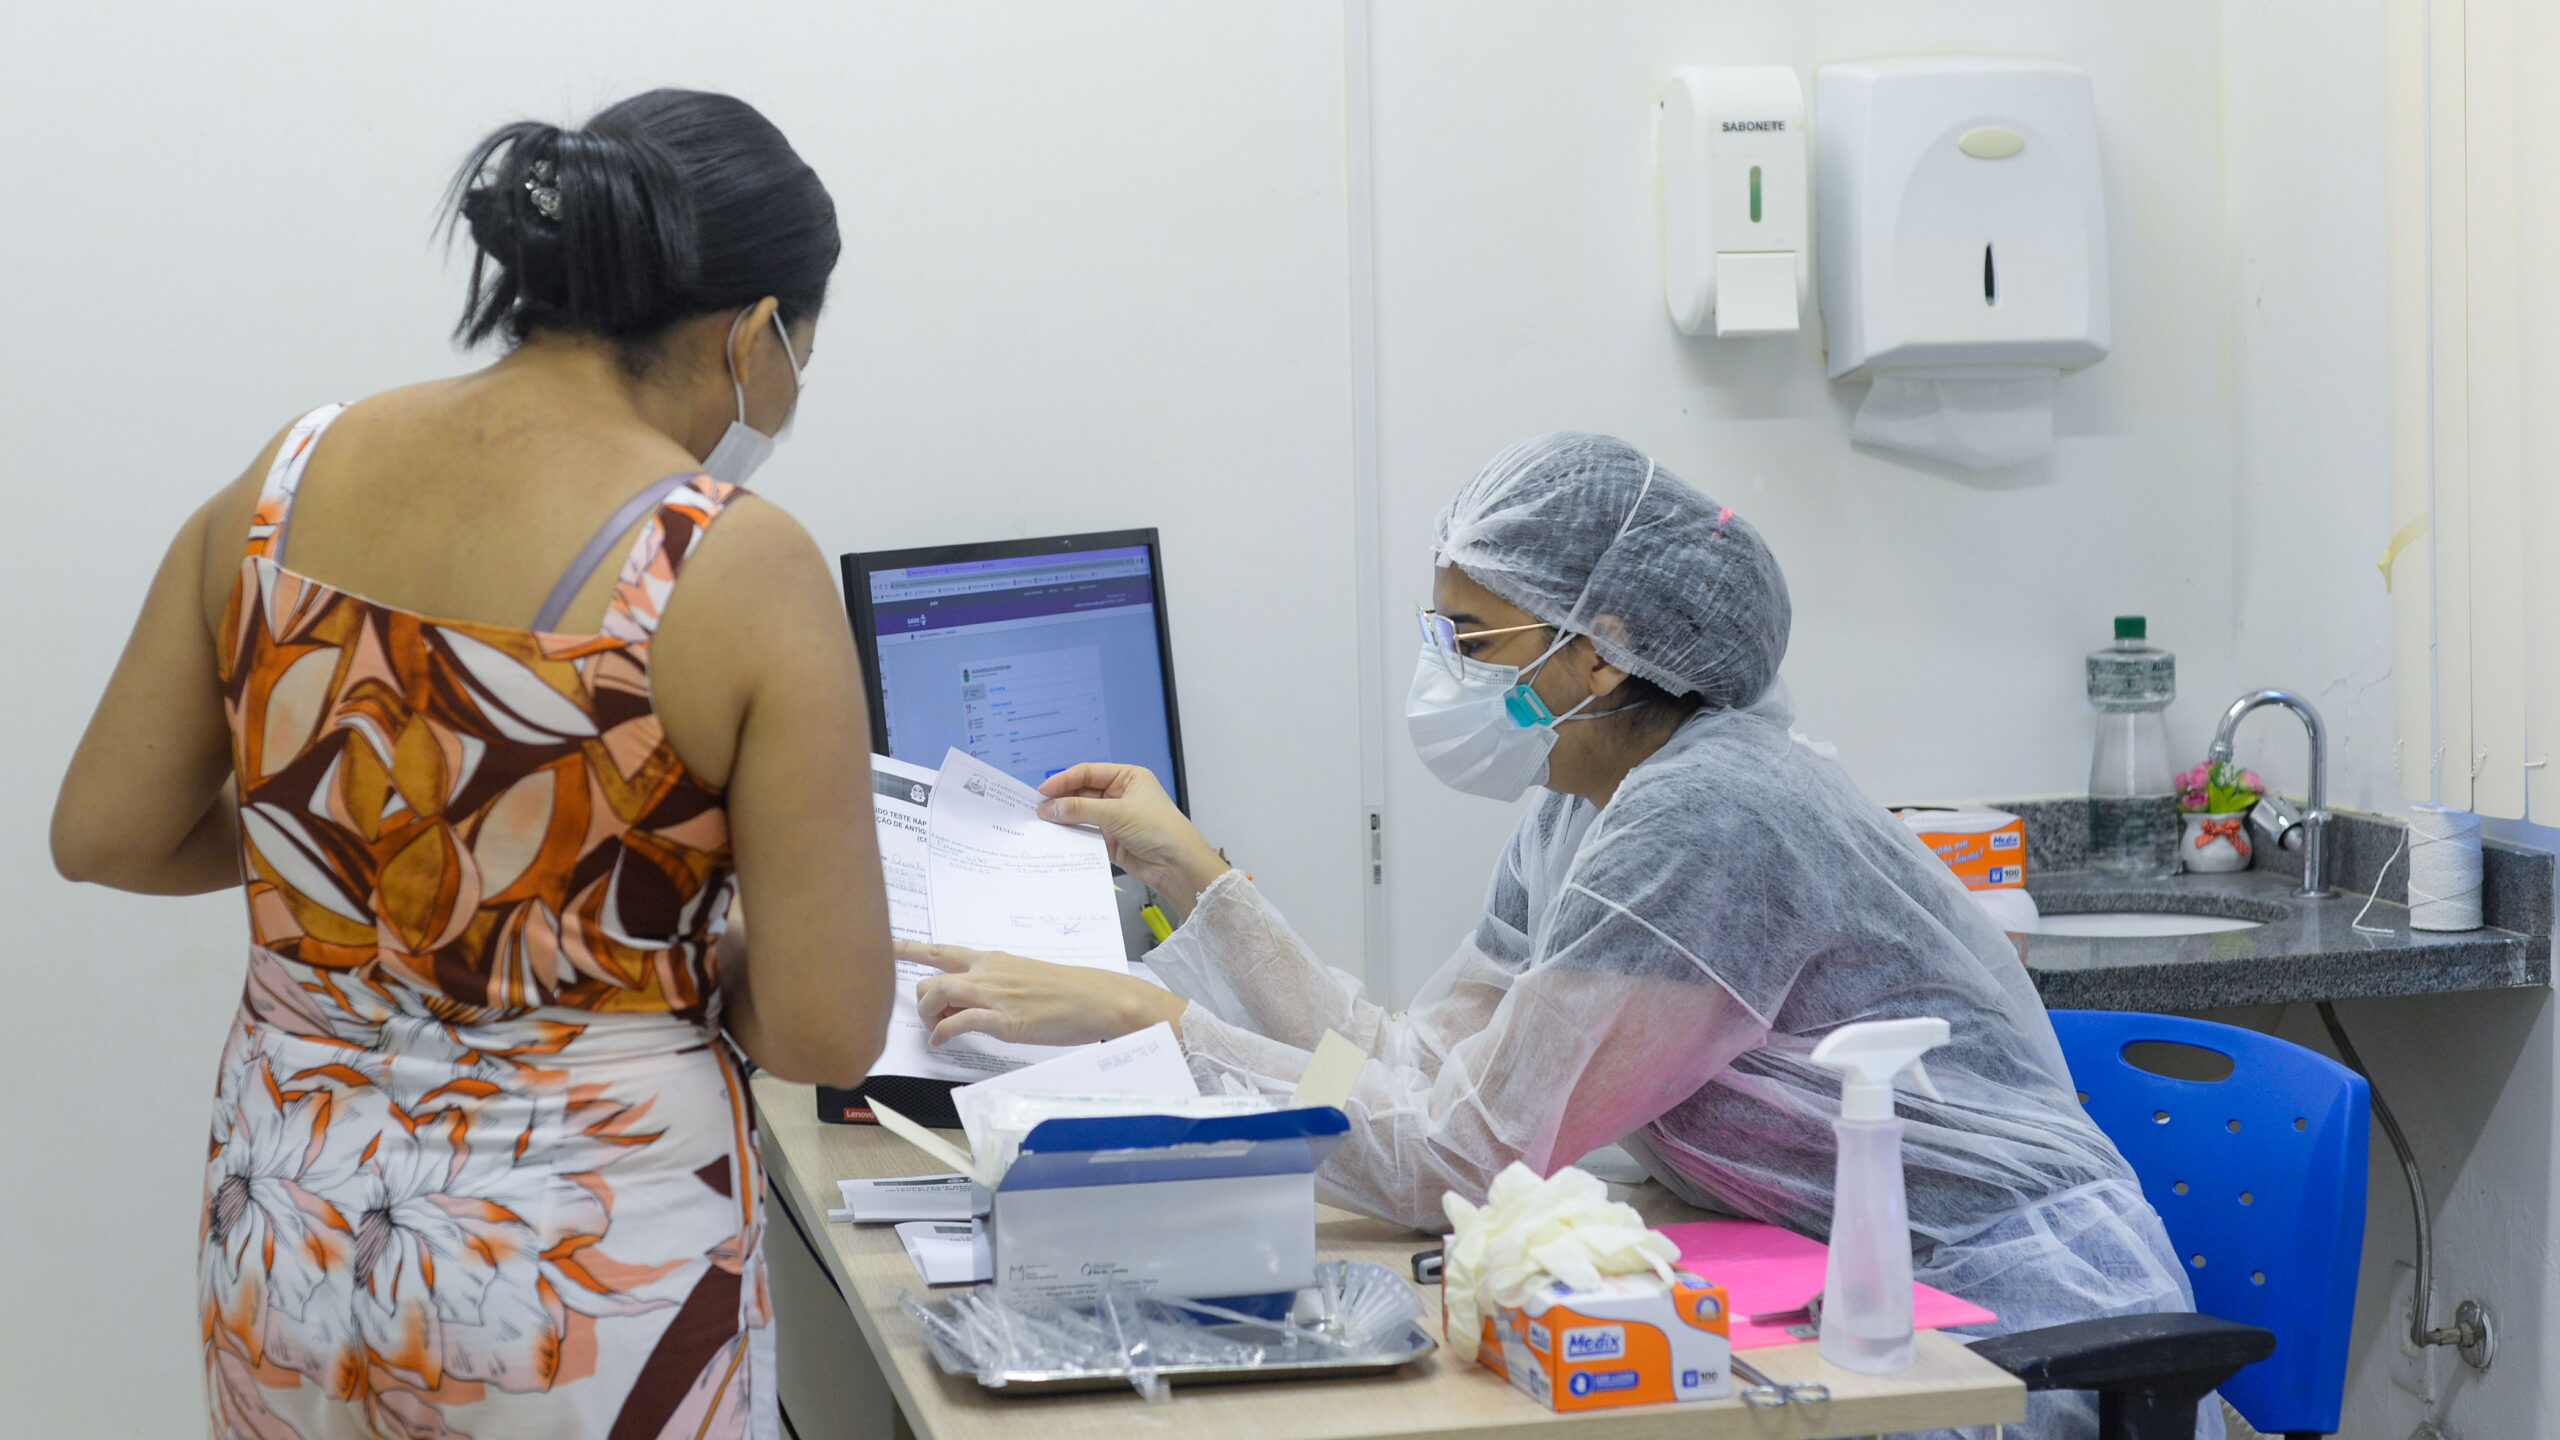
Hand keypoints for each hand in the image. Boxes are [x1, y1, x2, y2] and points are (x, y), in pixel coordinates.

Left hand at [903, 941, 1187, 1046]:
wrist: (1097, 998)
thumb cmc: (1068, 992)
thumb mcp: (1025, 979)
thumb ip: (995, 985)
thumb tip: (973, 999)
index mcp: (994, 960)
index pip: (944, 951)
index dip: (912, 949)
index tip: (889, 947)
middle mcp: (988, 972)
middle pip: (932, 977)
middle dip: (922, 1000)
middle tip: (932, 1019)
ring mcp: (994, 994)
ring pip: (938, 993)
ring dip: (929, 1015)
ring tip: (938, 1030)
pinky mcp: (1003, 1019)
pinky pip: (957, 1021)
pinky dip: (943, 1033)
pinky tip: (943, 1041)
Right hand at [1037, 763, 1227, 917]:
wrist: (1177, 865)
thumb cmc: (1160, 829)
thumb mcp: (1117, 813)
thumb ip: (1080, 810)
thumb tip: (1049, 807)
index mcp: (1128, 778)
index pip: (1089, 773)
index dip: (1064, 780)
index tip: (1043, 790)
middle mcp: (1121, 795)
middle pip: (1083, 793)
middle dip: (1062, 800)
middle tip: (1038, 809)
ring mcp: (1115, 818)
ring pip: (1082, 814)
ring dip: (1065, 818)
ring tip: (1042, 823)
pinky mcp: (1111, 840)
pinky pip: (1086, 834)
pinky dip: (1072, 835)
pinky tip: (1058, 837)